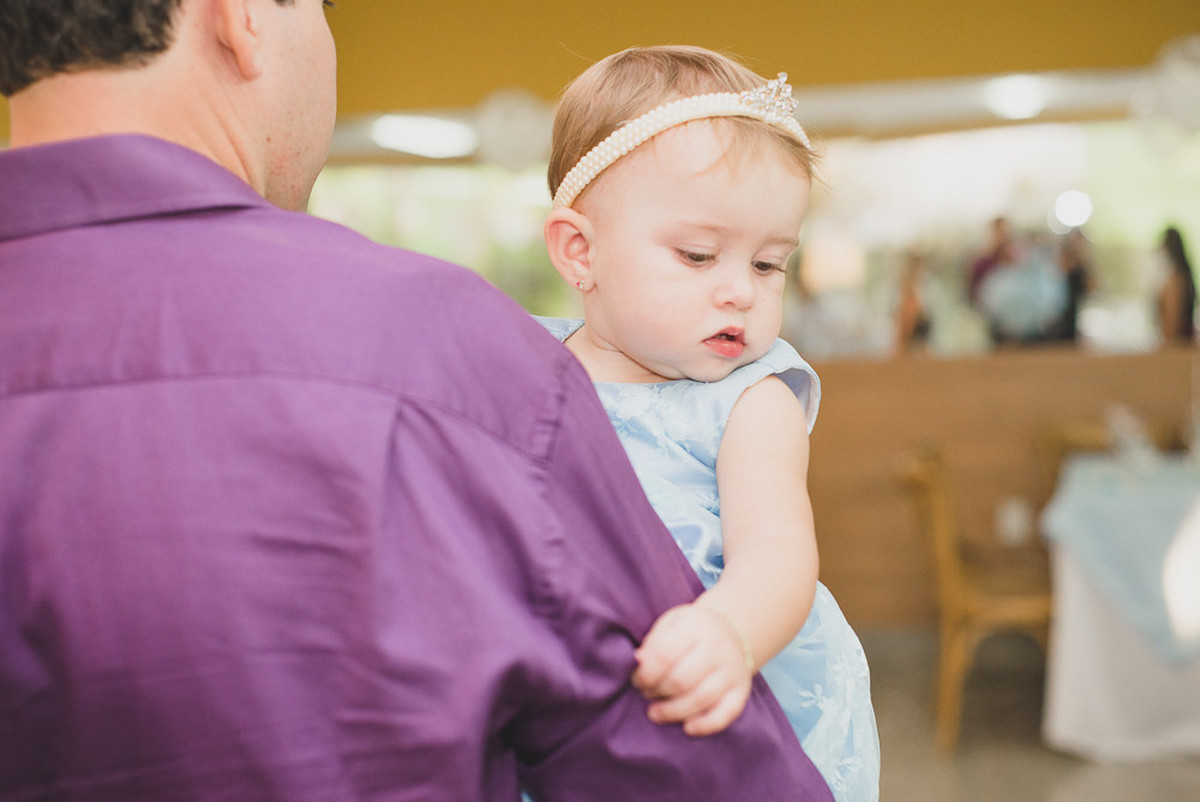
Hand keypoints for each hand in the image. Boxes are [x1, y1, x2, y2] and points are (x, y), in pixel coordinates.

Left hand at [631, 602, 753, 736]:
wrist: (731, 630)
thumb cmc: (691, 631)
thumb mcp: (670, 624)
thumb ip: (653, 642)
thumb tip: (638, 661)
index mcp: (694, 627)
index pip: (664, 655)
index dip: (646, 674)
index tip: (638, 680)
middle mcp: (716, 647)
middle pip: (681, 680)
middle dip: (657, 692)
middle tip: (647, 693)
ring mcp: (731, 669)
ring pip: (701, 699)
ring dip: (673, 712)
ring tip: (656, 713)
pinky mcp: (741, 689)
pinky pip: (726, 713)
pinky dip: (706, 725)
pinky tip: (688, 728)